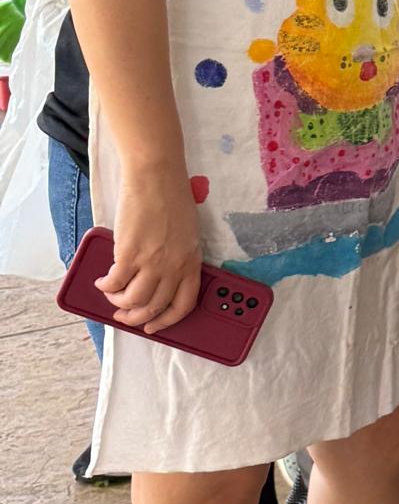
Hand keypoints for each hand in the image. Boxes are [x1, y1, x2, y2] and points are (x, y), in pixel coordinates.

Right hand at [99, 162, 203, 332]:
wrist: (156, 176)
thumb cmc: (171, 198)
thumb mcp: (186, 233)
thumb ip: (178, 257)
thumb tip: (160, 278)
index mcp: (192, 261)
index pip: (184, 304)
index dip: (167, 321)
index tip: (154, 326)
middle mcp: (174, 266)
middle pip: (154, 307)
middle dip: (136, 318)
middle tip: (124, 316)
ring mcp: (152, 261)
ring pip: (132, 300)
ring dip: (118, 303)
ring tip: (111, 296)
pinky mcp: (129, 253)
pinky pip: (114, 282)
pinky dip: (105, 287)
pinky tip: (102, 282)